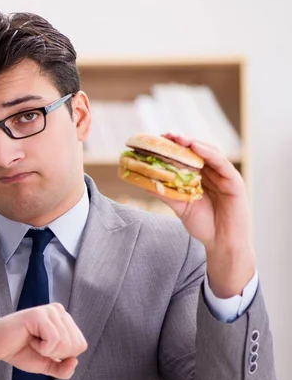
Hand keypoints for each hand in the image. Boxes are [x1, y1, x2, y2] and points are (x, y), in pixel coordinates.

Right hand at [0, 303, 86, 378]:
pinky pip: (54, 340)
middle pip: (75, 345)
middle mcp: (58, 311)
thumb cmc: (20, 350)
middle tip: (37, 346)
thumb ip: (63, 368)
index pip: (81, 345)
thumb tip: (75, 362)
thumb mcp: (46, 364)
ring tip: (33, 342)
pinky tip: (30, 340)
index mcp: (64, 320)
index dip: (63, 356)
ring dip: (47, 351)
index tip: (44, 349)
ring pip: (65, 342)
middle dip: (56, 354)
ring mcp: (49, 311)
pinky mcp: (38, 314)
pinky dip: (42, 348)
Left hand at [153, 133, 255, 296]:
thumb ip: (166, 194)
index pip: (187, 158)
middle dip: (182, 143)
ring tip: (178, 139)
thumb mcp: (180, 207)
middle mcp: (213, 174)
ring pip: (210, 153)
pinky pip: (221, 163)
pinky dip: (209, 154)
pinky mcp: (234, 182)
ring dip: (194, 144)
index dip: (174, 148)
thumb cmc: (204, 225)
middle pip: (198, 152)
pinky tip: (196, 148)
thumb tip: (144, 184)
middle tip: (165, 136)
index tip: (158, 141)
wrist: (221, 243)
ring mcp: (225, 176)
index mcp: (201, 178)